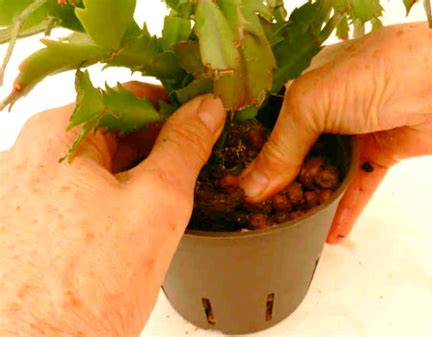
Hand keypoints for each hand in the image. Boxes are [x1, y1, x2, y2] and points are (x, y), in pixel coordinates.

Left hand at [0, 85, 225, 336]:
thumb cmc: (88, 285)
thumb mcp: (157, 202)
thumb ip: (186, 146)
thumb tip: (207, 109)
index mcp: (57, 133)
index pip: (131, 98)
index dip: (176, 111)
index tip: (204, 127)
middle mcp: (30, 154)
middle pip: (113, 132)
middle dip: (157, 150)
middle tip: (191, 174)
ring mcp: (23, 188)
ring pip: (99, 164)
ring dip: (135, 178)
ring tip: (160, 209)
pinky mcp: (27, 220)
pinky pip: (80, 192)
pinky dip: (111, 199)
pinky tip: (129, 227)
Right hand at [240, 16, 431, 243]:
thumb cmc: (380, 72)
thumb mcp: (312, 104)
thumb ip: (281, 148)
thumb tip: (252, 186)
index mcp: (305, 84)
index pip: (269, 122)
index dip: (253, 152)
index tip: (236, 182)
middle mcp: (328, 106)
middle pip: (295, 150)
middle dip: (280, 180)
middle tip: (260, 210)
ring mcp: (354, 129)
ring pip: (324, 171)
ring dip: (310, 197)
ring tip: (289, 225)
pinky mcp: (380, 151)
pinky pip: (357, 185)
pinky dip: (344, 209)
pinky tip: (329, 233)